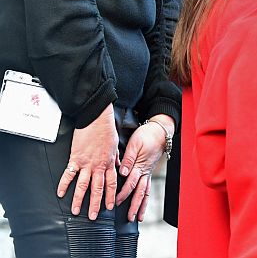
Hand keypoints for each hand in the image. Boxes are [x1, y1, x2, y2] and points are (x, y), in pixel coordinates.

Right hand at [56, 104, 118, 219]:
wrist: (96, 118)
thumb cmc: (106, 130)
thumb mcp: (115, 145)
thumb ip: (116, 158)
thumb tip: (118, 166)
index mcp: (109, 163)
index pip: (112, 184)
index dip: (110, 196)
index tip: (109, 207)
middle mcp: (98, 166)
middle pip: (97, 189)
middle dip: (95, 204)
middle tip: (93, 217)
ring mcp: (86, 163)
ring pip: (83, 186)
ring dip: (79, 200)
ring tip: (75, 211)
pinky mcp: (75, 158)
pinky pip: (69, 174)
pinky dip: (64, 184)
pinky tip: (60, 194)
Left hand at [116, 114, 173, 220]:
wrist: (160, 131)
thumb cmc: (146, 135)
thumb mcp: (135, 144)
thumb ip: (128, 159)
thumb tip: (122, 172)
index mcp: (140, 165)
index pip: (131, 183)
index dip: (123, 193)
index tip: (116, 202)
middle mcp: (145, 172)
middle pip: (140, 192)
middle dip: (135, 206)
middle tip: (130, 218)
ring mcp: (148, 173)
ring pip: (145, 192)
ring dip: (141, 205)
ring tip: (137, 217)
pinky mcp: (149, 172)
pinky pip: (147, 188)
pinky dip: (145, 198)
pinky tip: (142, 204)